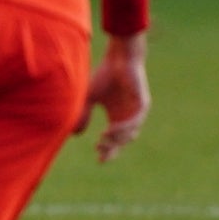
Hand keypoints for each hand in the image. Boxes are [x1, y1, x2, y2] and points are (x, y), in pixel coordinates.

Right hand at [86, 33, 149, 162]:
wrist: (119, 59)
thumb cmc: (104, 75)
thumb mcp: (89, 98)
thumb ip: (83, 114)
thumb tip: (75, 135)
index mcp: (117, 116)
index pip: (114, 139)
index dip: (108, 151)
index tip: (99, 160)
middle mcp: (128, 117)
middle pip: (122, 140)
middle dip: (111, 148)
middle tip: (100, 151)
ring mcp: (136, 112)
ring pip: (129, 133)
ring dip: (116, 139)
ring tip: (102, 141)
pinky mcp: (142, 105)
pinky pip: (134, 121)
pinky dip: (122, 128)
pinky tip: (110, 130)